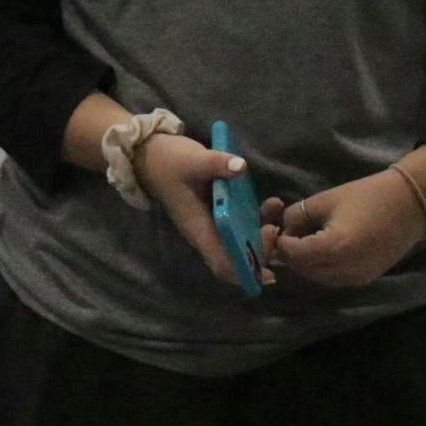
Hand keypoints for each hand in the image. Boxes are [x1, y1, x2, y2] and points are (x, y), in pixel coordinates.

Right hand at [137, 133, 267, 287]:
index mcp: (199, 229)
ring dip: (261, 232)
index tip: (268, 268)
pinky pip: (240, 224)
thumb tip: (241, 167)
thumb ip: (216, 163)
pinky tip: (269, 204)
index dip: (244, 271)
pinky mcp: (218, 210)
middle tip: (275, 229)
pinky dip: (256, 219)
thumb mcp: (192, 160)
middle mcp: (207, 231)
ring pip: (241, 239)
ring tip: (275, 209)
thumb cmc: (169, 162)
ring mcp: (213, 222)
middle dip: (260, 250)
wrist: (150, 154)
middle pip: (236, 256)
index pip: (222, 263)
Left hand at [261, 170, 424, 287]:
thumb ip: (298, 215)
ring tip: (305, 239)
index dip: (281, 242)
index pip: (293, 254)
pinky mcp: (364, 280)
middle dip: (291, 253)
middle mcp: (344, 271)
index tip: (278, 228)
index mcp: (333, 249)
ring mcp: (356, 280)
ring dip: (305, 262)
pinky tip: (323, 248)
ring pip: (317, 277)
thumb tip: (283, 227)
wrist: (409, 205)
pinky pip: (333, 279)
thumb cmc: (367, 196)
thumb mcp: (325, 200)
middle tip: (288, 234)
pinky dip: (322, 267)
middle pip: (302, 269)